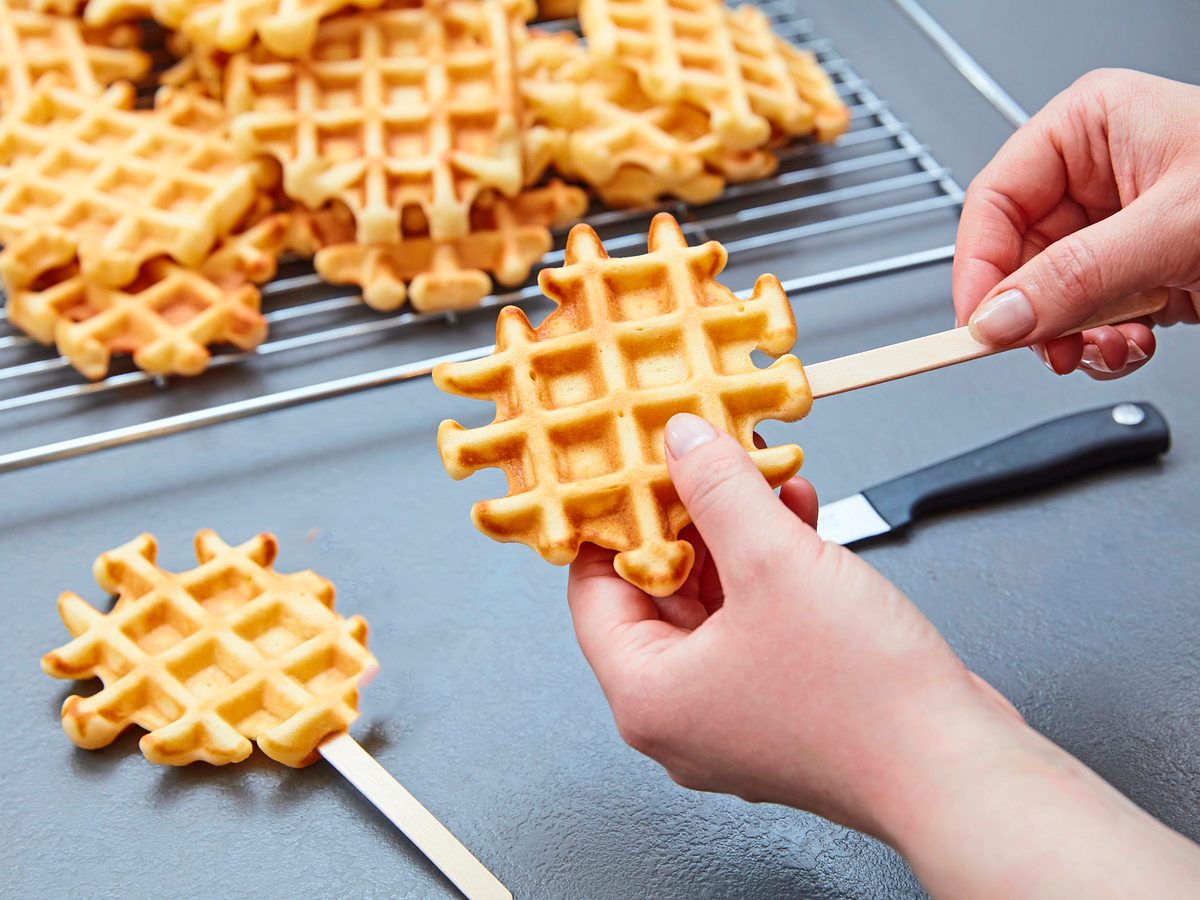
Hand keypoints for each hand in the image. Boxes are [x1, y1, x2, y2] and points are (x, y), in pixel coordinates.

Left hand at [567, 413, 1017, 835]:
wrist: (955, 769)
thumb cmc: (862, 700)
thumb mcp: (772, 562)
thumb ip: (718, 491)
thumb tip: (683, 443)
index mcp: (648, 696)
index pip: (593, 591)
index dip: (612, 521)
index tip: (628, 471)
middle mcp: (682, 714)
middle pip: (659, 592)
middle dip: (689, 517)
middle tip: (702, 460)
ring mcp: (735, 713)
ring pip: (716, 602)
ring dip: (739, 533)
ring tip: (760, 473)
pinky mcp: (784, 704)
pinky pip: (758, 621)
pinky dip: (773, 569)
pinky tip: (799, 515)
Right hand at [953, 69, 1199, 378]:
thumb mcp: (1177, 229)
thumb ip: (1079, 276)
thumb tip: (999, 316)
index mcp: (1092, 127)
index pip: (996, 199)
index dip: (979, 266)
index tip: (979, 323)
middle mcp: (1098, 176)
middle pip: (1019, 257)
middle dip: (1037, 313)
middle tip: (1050, 348)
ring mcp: (1118, 227)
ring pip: (1049, 296)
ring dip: (1075, 336)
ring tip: (1112, 346)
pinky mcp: (1140, 272)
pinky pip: (1088, 316)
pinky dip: (1103, 344)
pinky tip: (1134, 344)